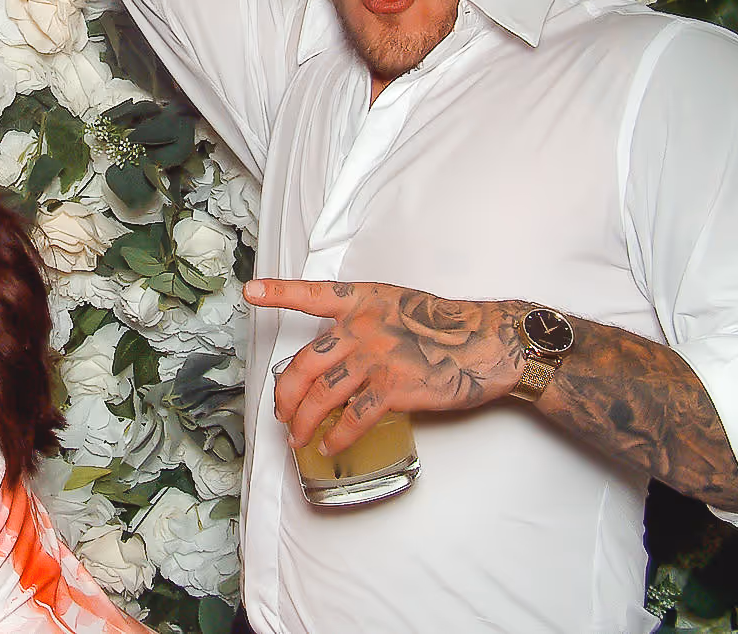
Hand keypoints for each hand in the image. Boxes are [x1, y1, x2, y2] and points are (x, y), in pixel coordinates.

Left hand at [244, 279, 529, 456]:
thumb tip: (341, 347)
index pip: (312, 294)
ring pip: (322, 394)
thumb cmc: (448, 326)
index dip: (278, 293)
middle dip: (285, 393)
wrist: (487, 343)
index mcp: (362, 301)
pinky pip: (353, 418)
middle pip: (305, 362)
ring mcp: (376, 358)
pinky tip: (331, 446)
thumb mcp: (400, 305)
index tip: (250, 291)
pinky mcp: (393, 388)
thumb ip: (366, 320)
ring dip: (304, 421)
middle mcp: (362, 327)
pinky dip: (338, 436)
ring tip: (298, 438)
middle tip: (281, 412)